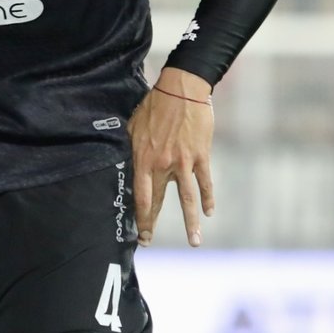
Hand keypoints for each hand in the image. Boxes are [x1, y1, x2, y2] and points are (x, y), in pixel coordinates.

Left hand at [128, 66, 214, 246]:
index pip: (140, 196)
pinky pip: (205, 182)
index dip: (139, 217)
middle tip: (148, 241)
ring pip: (187, 199)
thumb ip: (130, 149)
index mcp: (143, 158)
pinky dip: (208, 198)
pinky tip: (209, 212)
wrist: (181, 91)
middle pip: (158, 201)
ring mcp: (183, 162)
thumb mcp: (133, 126)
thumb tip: (124, 163)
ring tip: (194, 242)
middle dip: (152, 223)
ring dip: (191, 223)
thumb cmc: (154, 106)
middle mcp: (162, 164)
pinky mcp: (200, 156)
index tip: (138, 232)